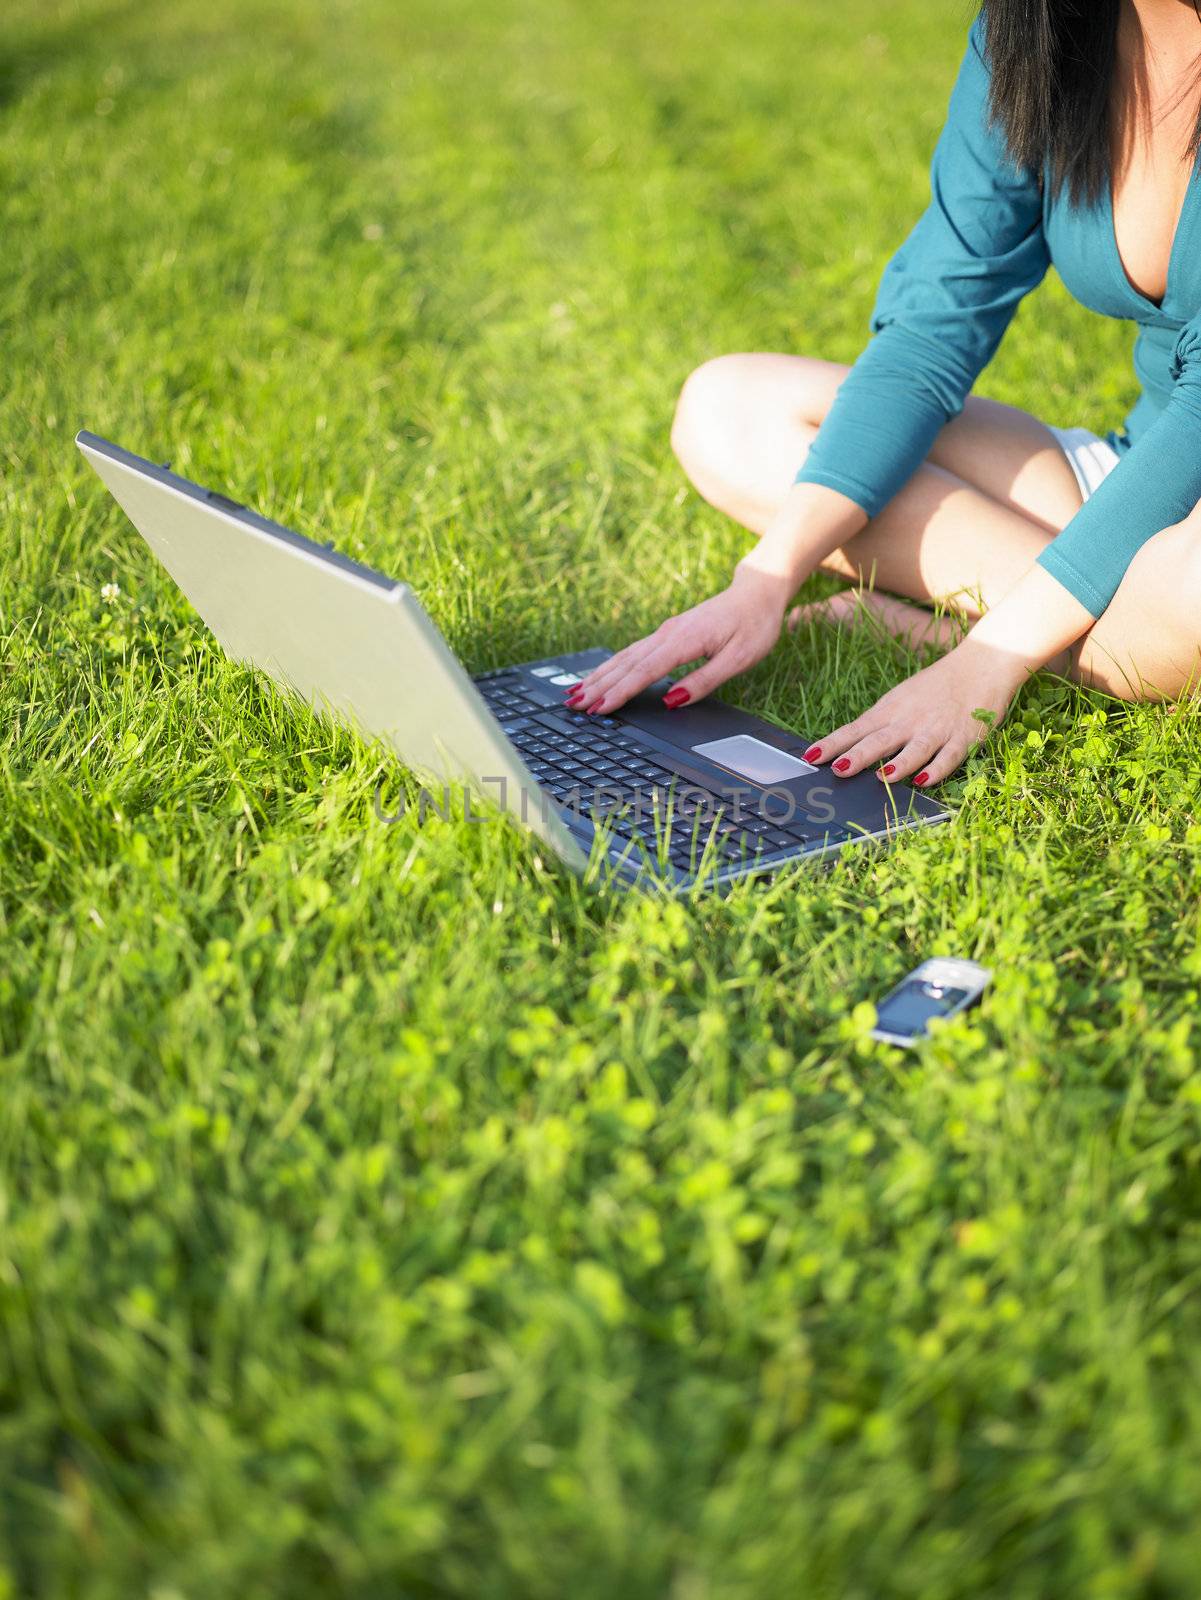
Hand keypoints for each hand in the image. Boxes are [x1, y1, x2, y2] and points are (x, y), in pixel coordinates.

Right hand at [570, 565, 791, 714]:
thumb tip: (673, 701)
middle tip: (573, 706)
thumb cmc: (754, 626)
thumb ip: (705, 681)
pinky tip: (600, 675)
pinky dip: (612, 666)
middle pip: (626, 664)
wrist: (758, 592)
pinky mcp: (668, 633)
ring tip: (575, 693)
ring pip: (624, 657)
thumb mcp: (739, 659)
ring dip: (599, 676)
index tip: (599, 709)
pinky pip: (633, 652)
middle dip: (598, 686)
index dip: (619, 693)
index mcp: (685, 641)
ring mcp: (666, 632)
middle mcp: (668, 634)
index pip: (645, 672)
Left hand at [805, 637, 1026, 786]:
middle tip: (837, 770)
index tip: (810, 757)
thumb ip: (879, 724)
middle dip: (857, 756)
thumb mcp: (900, 699)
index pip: (855, 730)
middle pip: (879, 740)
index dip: (832, 744)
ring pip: (914, 750)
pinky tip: (924, 782)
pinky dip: (936, 770)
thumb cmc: (934, 686)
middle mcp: (909, 721)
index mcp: (890, 711)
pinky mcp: (963, 739)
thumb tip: (847, 748)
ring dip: (898, 764)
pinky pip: (948, 758)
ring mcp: (936, 730)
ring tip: (881, 776)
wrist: (981, 664)